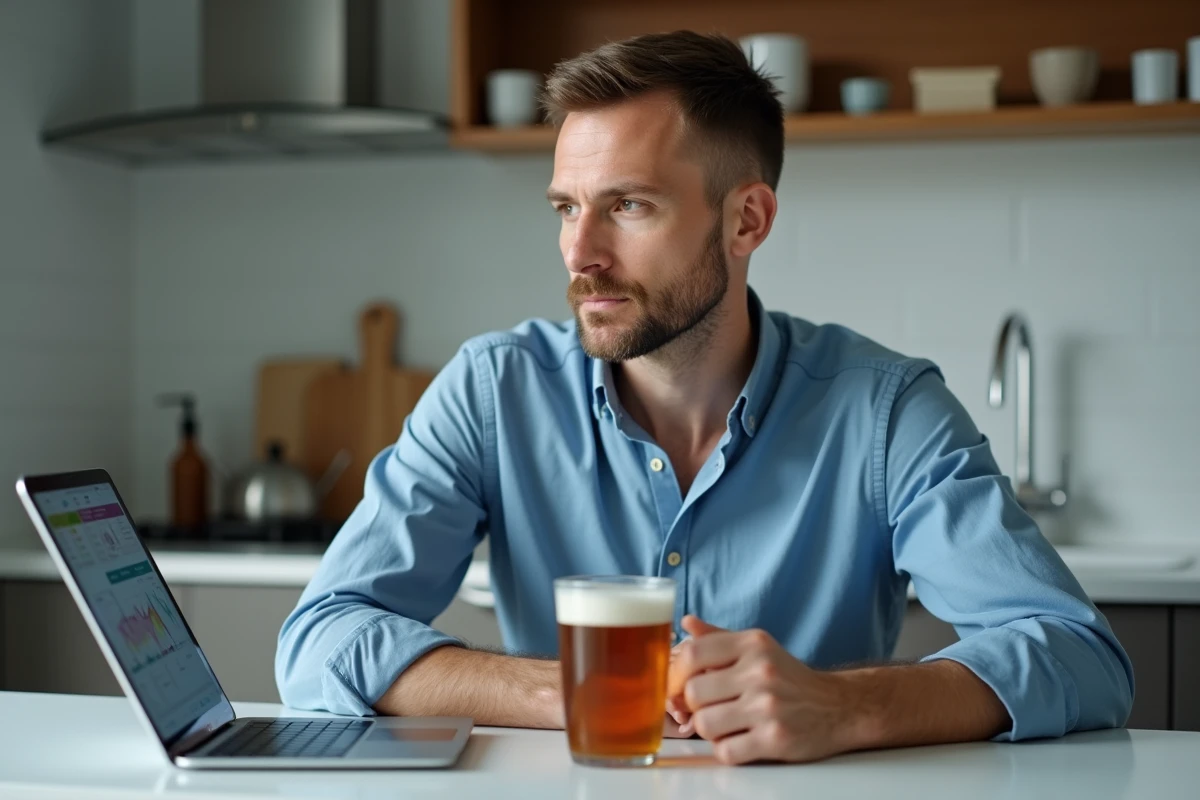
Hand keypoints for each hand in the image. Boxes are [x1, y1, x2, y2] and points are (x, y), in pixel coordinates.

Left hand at [670, 615, 859, 763]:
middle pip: (693, 693)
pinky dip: (727, 750)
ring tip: (727, 725)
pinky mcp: (776, 739)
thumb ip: (719, 639)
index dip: (675, 674)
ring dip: (709, 731)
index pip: (692, 654)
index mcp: (752, 644)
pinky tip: (741, 740)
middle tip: (709, 708)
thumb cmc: (790, 678)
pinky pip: (726, 751)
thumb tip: (686, 623)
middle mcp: (761, 671)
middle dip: (694, 706)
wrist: (838, 707)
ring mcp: (768, 706)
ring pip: (705, 725)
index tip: (677, 686)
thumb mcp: (759, 649)